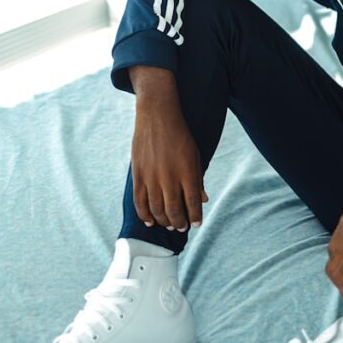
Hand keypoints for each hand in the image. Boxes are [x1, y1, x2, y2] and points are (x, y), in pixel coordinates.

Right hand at [131, 103, 208, 231]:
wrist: (157, 116)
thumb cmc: (180, 135)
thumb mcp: (195, 155)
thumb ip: (198, 178)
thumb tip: (203, 200)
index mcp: (188, 172)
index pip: (192, 203)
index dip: (195, 217)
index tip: (196, 224)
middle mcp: (170, 178)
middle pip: (174, 211)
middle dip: (179, 223)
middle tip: (182, 227)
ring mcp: (152, 177)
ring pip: (157, 210)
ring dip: (164, 221)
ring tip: (169, 225)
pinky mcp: (138, 175)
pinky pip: (140, 202)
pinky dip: (145, 215)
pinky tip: (150, 221)